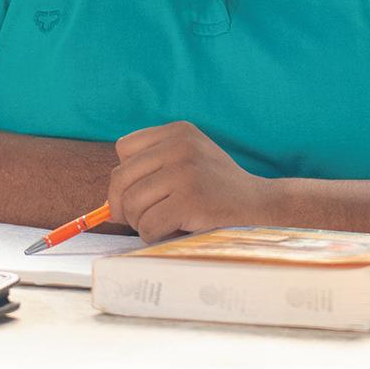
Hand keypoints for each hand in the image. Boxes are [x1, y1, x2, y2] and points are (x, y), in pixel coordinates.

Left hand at [107, 122, 269, 240]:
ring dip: (141, 223)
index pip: (124, 149)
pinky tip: (173, 232)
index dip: (127, 176)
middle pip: (120, 178)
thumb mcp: (188, 163)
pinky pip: (147, 225)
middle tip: (142, 218)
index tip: (142, 192)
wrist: (262, 208)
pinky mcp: (189, 200)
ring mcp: (185, 172)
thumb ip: (151, 171)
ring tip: (164, 224)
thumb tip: (107, 207)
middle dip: (124, 205)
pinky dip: (153, 236)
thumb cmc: (219, 191)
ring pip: (131, 204)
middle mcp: (180, 146)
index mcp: (178, 131)